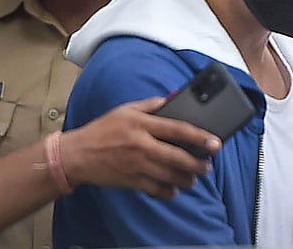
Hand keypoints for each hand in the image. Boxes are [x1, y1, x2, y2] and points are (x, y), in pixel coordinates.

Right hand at [59, 98, 221, 199]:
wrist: (76, 154)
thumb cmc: (103, 129)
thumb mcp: (127, 109)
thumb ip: (152, 104)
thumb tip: (176, 98)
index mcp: (142, 124)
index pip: (178, 129)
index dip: (199, 137)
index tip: (215, 143)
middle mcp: (141, 145)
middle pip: (177, 157)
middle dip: (198, 164)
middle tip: (208, 166)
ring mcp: (136, 165)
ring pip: (170, 176)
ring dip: (187, 179)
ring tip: (194, 177)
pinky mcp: (130, 181)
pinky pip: (156, 190)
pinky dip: (169, 192)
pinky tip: (175, 189)